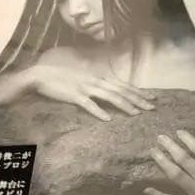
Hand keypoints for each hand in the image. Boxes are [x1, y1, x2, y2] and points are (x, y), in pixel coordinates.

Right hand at [27, 65, 155, 121]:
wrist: (41, 75)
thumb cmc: (63, 77)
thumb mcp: (84, 77)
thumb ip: (97, 83)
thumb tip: (110, 89)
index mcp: (99, 77)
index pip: (124, 85)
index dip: (139, 92)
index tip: (152, 97)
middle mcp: (96, 81)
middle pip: (122, 91)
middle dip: (138, 99)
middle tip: (153, 107)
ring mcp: (86, 88)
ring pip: (111, 97)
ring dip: (125, 105)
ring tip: (137, 114)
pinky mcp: (75, 96)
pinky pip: (89, 105)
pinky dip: (99, 112)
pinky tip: (108, 119)